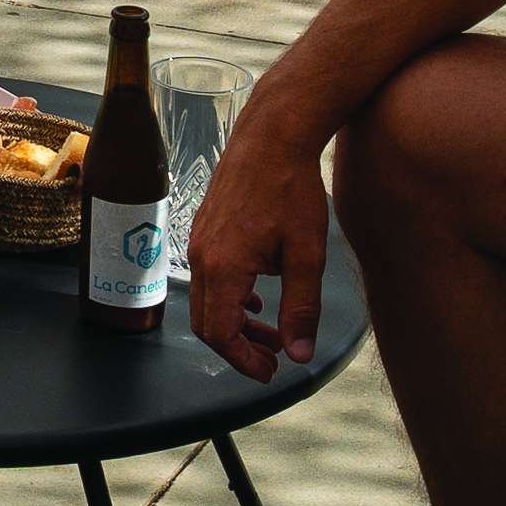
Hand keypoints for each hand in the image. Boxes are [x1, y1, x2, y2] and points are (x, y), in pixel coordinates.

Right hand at [186, 122, 336, 382]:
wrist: (273, 134)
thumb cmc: (291, 188)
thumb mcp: (307, 255)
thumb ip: (301, 308)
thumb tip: (298, 353)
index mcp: (223, 266)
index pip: (220, 333)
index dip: (244, 360)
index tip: (272, 371)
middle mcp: (201, 256)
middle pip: (205, 323)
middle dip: (238, 347)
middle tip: (273, 359)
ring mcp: (198, 241)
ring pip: (206, 300)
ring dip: (235, 323)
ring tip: (272, 332)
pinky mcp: (204, 228)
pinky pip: (207, 277)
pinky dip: (229, 298)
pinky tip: (257, 297)